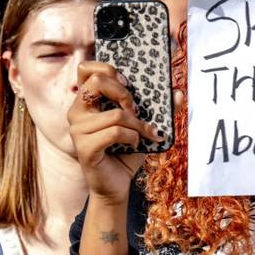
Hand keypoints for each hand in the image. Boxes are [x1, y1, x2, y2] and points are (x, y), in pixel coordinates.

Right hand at [68, 61, 165, 207]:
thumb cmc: (125, 152)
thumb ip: (158, 108)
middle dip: (125, 94)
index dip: (108, 69)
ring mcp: (77, 130)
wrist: (116, 185)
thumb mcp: (142, 125)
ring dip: (137, 125)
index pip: (86, 69)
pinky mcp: (84, 147)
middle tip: (136, 109)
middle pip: (97, 82)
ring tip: (142, 135)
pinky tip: (134, 145)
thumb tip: (178, 93)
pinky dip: (133, 138)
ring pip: (115, 114)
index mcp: (86, 101)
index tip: (126, 83)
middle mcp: (76, 112)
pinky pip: (115, 132)